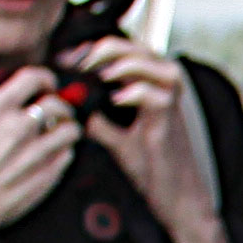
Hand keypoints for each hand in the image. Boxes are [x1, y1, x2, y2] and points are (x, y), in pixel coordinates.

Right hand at [0, 68, 79, 235]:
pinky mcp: (47, 173)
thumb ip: (1, 109)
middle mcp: (18, 125)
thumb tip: (29, 98)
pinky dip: (63, 153)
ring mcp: (35, 150)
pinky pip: (68, 154)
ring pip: (70, 129)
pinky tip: (51, 157)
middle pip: (57, 103)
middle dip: (61, 107)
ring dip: (67, 130)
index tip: (49, 86)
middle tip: (58, 115)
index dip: (46, 79)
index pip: (33, 77)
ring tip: (60, 136)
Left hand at [60, 38, 237, 242]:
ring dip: (114, 64)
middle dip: (94, 53)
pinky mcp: (171, 118)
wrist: (178, 196)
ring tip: (92, 77)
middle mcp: (161, 83)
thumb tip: (69, 104)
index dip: (86, 51)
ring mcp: (169, 98)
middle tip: (71, 68)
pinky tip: (114, 101)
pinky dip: (132, 92)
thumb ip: (97, 118)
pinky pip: (153, 93)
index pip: (116, 49)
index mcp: (148, 82)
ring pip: (143, 59)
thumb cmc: (151, 167)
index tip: (63, 63)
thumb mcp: (115, 138)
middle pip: (127, 46)